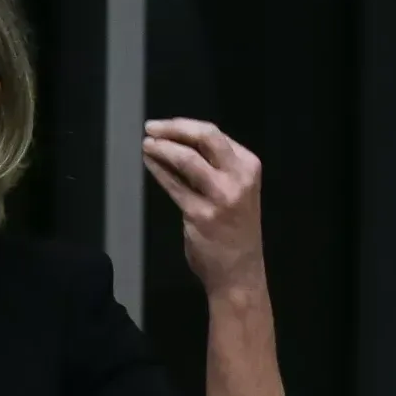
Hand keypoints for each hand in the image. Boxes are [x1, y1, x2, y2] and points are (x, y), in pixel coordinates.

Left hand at [142, 118, 264, 293]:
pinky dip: (158, 171)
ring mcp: (221, 196)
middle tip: (151, 127)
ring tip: (146, 144)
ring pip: (187, 159)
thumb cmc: (234, 228)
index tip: (164, 125)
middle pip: (205, 138)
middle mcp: (239, 177)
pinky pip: (174, 185)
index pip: (214, 134)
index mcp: (248, 165)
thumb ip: (213, 166)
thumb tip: (176, 141)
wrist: (238, 270)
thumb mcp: (235, 189)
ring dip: (162, 148)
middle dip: (173, 129)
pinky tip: (148, 163)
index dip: (184, 125)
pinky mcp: (200, 214)